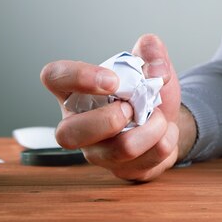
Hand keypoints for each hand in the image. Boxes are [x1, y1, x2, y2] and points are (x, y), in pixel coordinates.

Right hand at [40, 34, 182, 180]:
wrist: (168, 120)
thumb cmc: (146, 93)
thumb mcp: (151, 64)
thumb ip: (152, 52)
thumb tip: (155, 61)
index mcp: (76, 91)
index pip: (54, 77)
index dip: (78, 77)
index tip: (113, 81)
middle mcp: (78, 125)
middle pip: (68, 133)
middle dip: (110, 119)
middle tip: (133, 108)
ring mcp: (97, 151)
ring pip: (116, 151)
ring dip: (150, 130)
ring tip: (160, 118)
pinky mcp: (121, 170)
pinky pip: (143, 163)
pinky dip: (165, 142)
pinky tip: (166, 133)